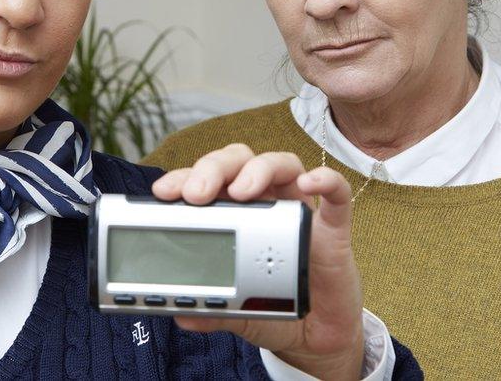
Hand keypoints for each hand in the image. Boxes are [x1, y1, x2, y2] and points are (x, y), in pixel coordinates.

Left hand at [152, 143, 363, 380]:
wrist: (315, 338)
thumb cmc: (274, 309)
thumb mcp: (236, 311)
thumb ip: (212, 310)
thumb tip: (184, 314)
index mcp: (235, 215)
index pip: (207, 181)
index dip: (184, 177)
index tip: (163, 192)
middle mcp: (265, 204)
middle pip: (239, 162)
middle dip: (213, 169)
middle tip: (196, 193)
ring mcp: (299, 211)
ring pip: (281, 164)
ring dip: (257, 169)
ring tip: (241, 190)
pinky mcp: (333, 229)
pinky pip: (336, 194)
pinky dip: (324, 180)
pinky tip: (308, 182)